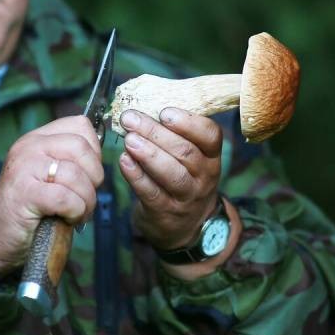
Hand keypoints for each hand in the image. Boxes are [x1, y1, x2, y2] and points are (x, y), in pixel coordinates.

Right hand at [0, 116, 103, 277]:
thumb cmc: (30, 207)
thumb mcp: (49, 174)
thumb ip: (70, 160)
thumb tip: (101, 157)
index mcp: (37, 138)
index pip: (79, 125)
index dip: (94, 151)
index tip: (88, 173)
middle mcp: (29, 147)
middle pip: (81, 147)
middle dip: (94, 176)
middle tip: (86, 196)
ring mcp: (24, 168)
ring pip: (76, 175)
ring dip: (86, 200)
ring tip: (78, 212)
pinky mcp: (24, 193)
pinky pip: (65, 198)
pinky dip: (75, 211)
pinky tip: (67, 218)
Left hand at [118, 107, 222, 251]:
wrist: (185, 228)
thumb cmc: (182, 180)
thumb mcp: (190, 159)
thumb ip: (174, 135)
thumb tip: (143, 106)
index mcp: (211, 157)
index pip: (210, 136)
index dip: (188, 122)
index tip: (164, 111)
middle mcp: (204, 177)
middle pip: (185, 152)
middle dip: (155, 132)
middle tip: (131, 118)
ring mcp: (186, 197)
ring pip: (172, 174)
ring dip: (148, 154)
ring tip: (129, 139)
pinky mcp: (166, 213)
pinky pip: (152, 193)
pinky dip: (136, 176)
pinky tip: (124, 161)